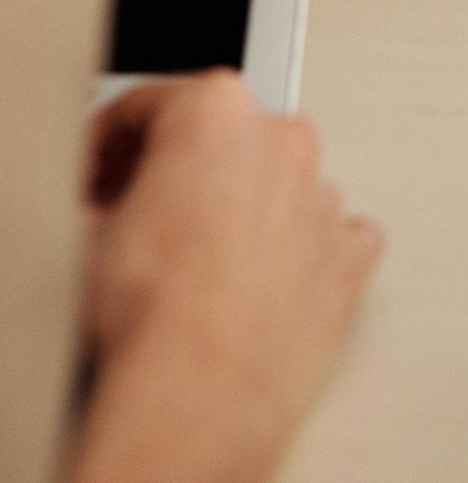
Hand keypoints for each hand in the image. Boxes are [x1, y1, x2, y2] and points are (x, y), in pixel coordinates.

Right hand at [71, 70, 381, 482]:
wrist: (200, 391)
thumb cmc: (151, 311)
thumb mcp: (89, 233)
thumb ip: (102, 195)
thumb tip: (102, 210)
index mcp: (216, 110)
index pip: (149, 105)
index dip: (109, 144)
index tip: (100, 174)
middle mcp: (281, 139)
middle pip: (222, 137)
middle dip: (181, 170)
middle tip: (141, 217)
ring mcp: (323, 196)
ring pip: (279, 182)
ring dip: (242, 209)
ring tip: (198, 264)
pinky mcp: (350, 256)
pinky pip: (333, 236)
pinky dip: (303, 252)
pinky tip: (266, 280)